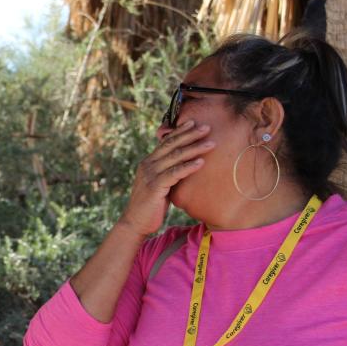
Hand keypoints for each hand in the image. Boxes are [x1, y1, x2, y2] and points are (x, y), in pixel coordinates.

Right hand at [119, 120, 213, 236]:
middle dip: (190, 135)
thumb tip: (185, 166)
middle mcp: (147, 165)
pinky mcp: (154, 187)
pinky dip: (188, 166)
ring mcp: (150, 175)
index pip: (165, 142)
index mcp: (148, 162)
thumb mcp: (159, 185)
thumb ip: (168, 173)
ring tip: (211, 143)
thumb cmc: (151, 205)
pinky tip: (201, 162)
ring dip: (194, 149)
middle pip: (171, 145)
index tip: (194, 123)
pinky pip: (174, 173)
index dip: (180, 131)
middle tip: (207, 127)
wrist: (135, 223)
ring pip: (175, 157)